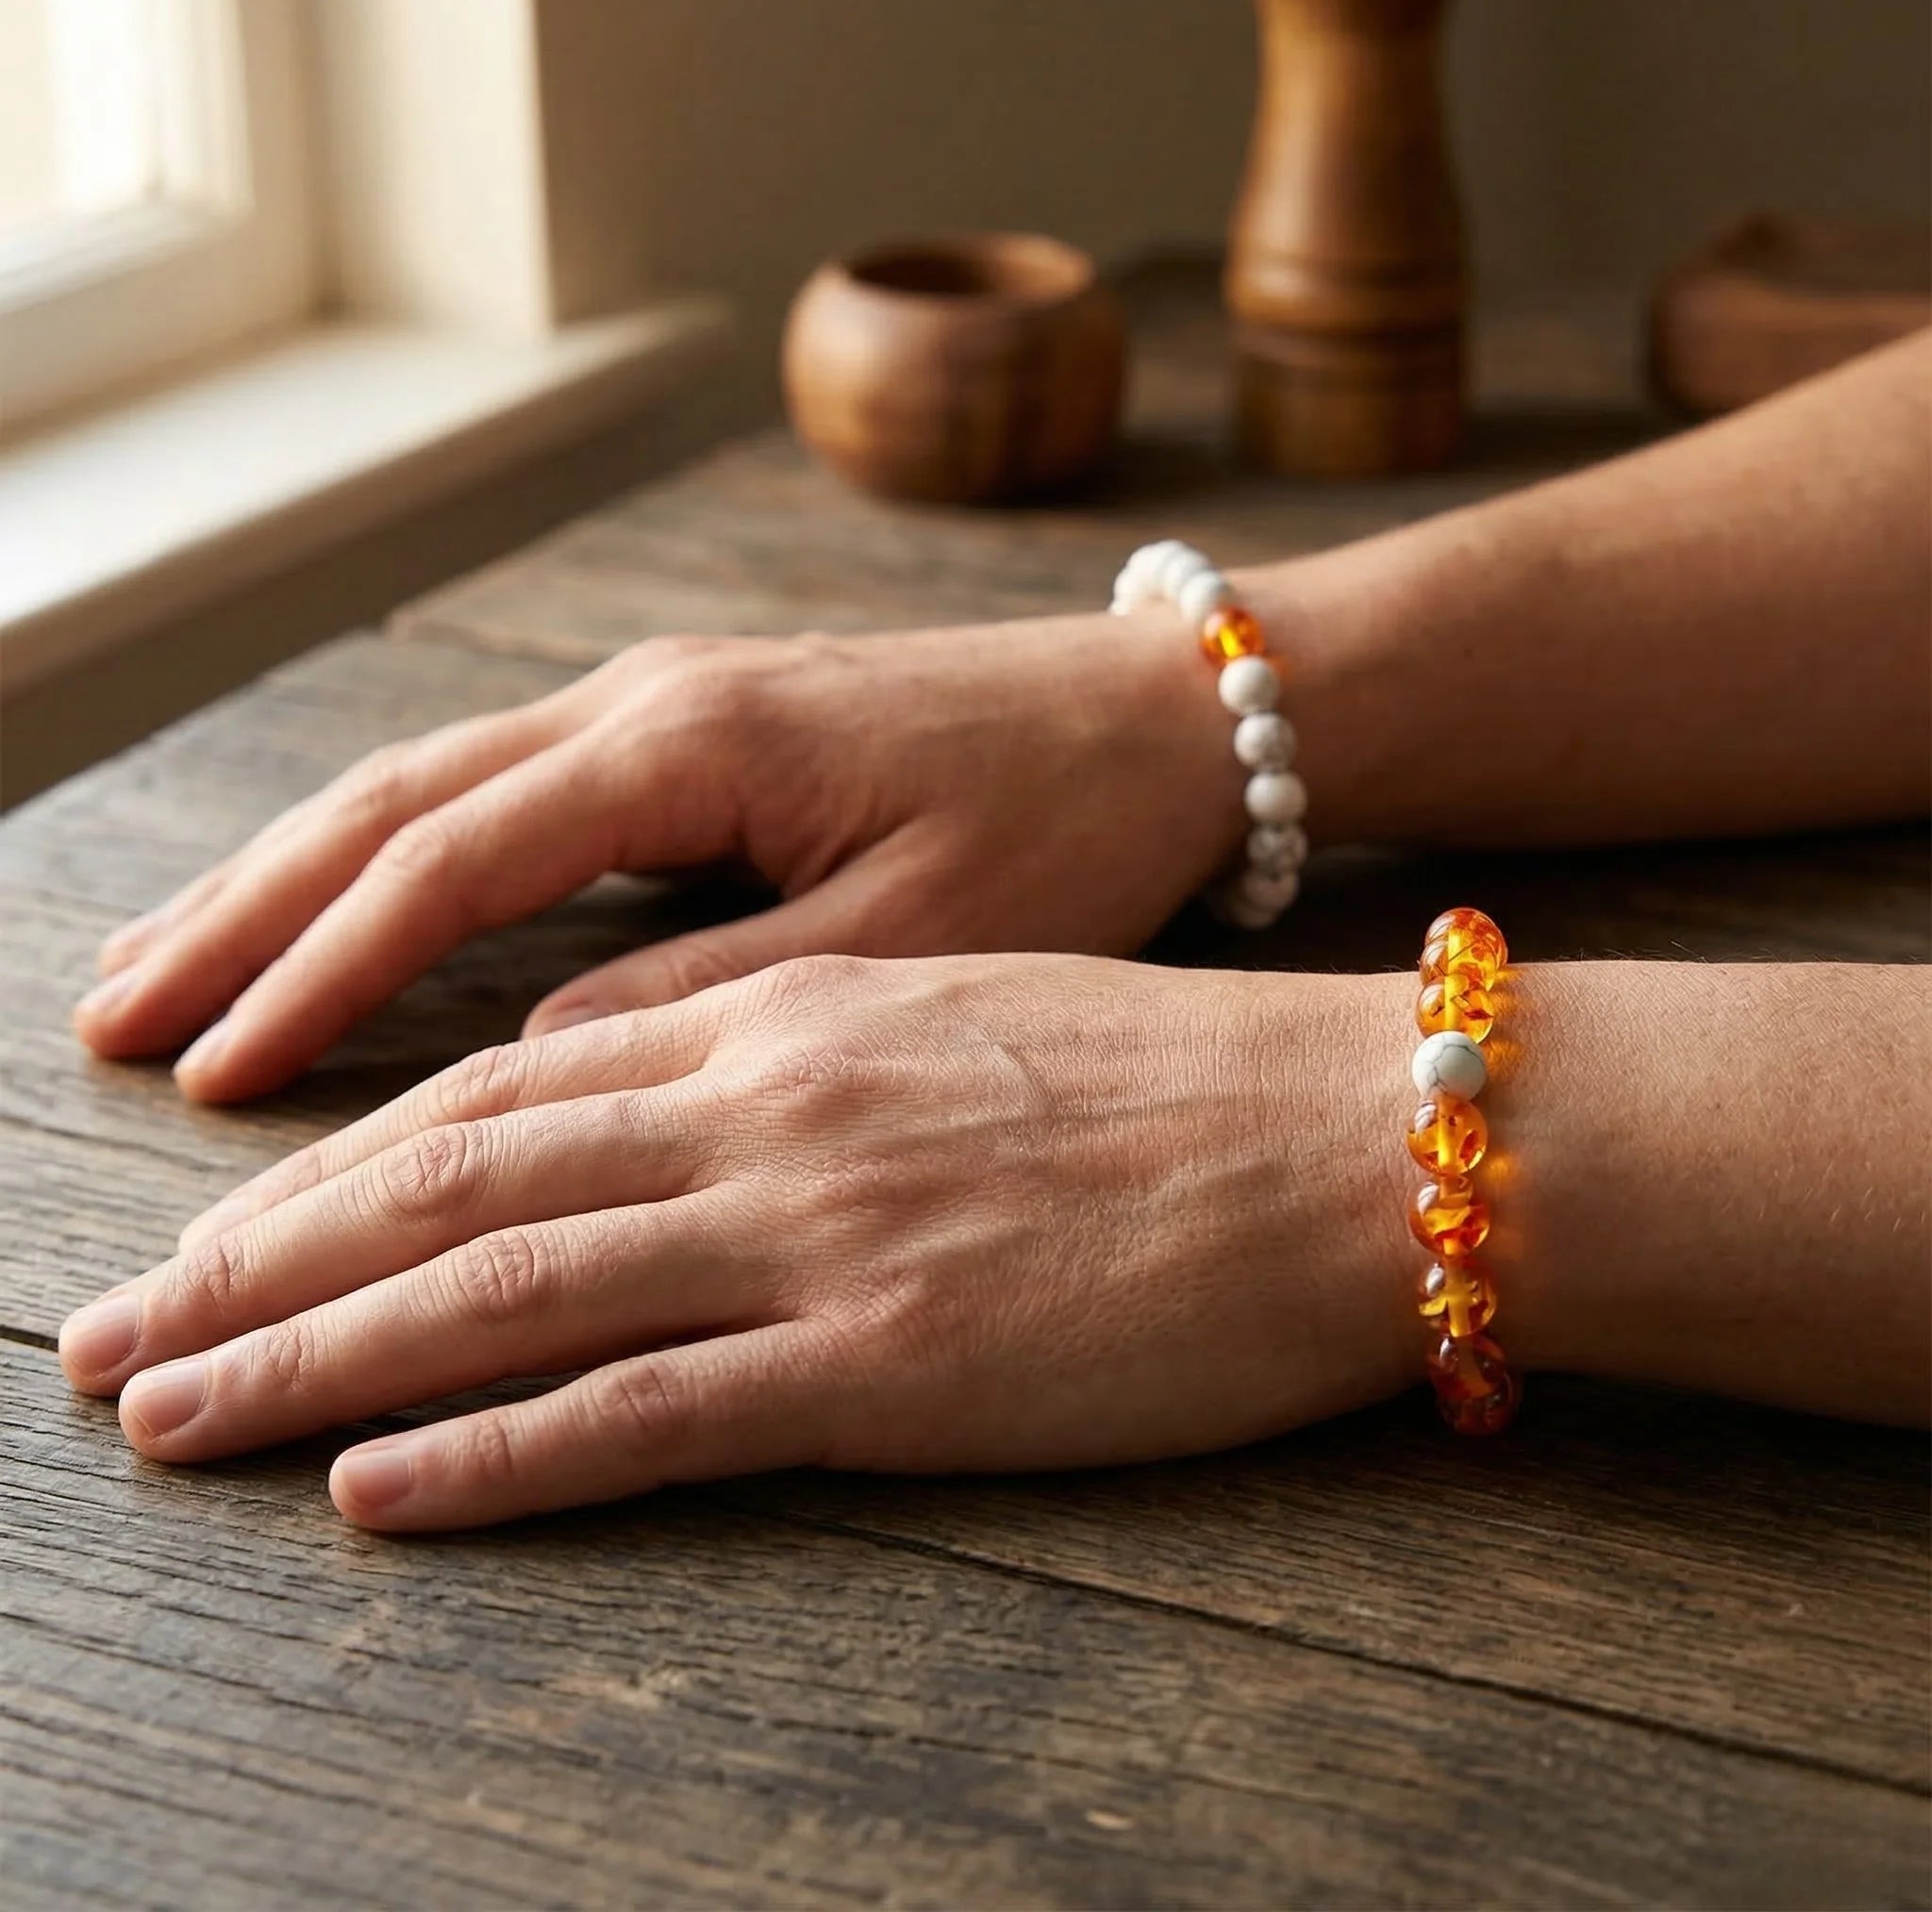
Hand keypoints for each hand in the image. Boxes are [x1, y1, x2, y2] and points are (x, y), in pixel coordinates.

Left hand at [58, 954, 1414, 1530]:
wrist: (1342, 1128)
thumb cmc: (1173, 1076)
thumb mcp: (955, 1010)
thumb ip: (792, 1049)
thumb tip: (653, 1098)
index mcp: (785, 1017)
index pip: (505, 1088)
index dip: (338, 1161)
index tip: (226, 1223)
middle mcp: (765, 1106)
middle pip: (453, 1183)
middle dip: (259, 1261)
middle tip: (109, 1338)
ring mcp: (817, 1232)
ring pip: (505, 1291)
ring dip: (314, 1358)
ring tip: (168, 1417)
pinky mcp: (890, 1358)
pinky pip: (647, 1412)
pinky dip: (493, 1455)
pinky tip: (376, 1495)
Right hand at [70, 617, 1246, 1100]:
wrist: (1166, 717)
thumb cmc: (1064, 823)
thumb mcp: (908, 939)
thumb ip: (720, 1001)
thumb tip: (543, 1064)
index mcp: (691, 746)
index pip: (451, 861)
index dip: (322, 970)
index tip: (217, 1078)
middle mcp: (647, 706)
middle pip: (394, 805)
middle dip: (247, 914)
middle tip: (113, 1019)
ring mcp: (662, 708)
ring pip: (430, 786)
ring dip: (292, 879)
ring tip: (171, 969)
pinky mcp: (693, 737)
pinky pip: (503, 794)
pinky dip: (398, 859)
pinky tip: (345, 910)